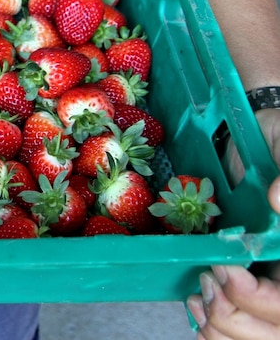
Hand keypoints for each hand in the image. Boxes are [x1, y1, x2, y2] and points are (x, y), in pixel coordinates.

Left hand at [188, 108, 279, 338]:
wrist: (260, 146)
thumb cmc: (279, 146)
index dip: (256, 297)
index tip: (226, 266)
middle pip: (273, 332)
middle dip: (233, 311)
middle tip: (207, 276)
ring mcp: (274, 288)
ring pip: (251, 337)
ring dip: (219, 323)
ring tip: (201, 291)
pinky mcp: (250, 289)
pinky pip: (233, 332)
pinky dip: (210, 327)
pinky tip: (197, 302)